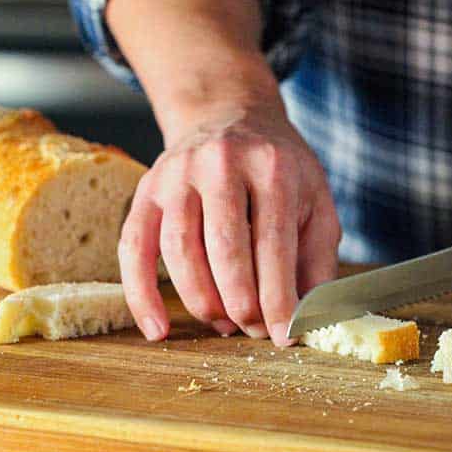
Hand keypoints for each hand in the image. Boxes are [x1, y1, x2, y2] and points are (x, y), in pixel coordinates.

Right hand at [119, 101, 340, 344]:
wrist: (230, 116)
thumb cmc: (278, 170)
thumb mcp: (316, 201)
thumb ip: (317, 259)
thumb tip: (308, 319)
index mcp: (271, 166)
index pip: (273, 242)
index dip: (279, 296)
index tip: (284, 335)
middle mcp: (220, 163)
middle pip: (224, 247)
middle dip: (241, 302)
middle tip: (254, 330)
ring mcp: (177, 175)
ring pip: (179, 251)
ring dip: (202, 301)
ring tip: (224, 324)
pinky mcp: (146, 191)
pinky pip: (133, 249)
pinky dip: (142, 295)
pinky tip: (156, 329)